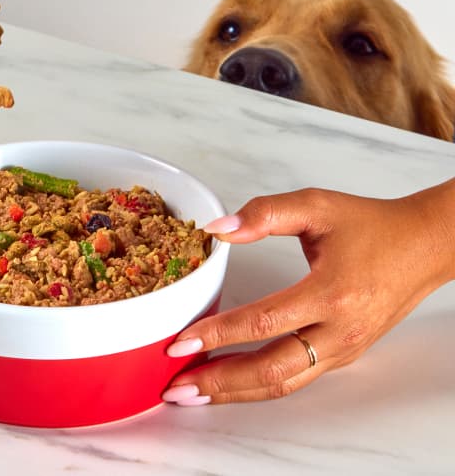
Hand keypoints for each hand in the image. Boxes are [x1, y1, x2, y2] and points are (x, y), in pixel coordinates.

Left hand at [162, 180, 454, 404]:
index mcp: (331, 293)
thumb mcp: (316, 205)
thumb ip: (265, 214)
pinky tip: (233, 381)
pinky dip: (260, 385)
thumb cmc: (370, 225)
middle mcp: (339, 331)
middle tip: (176, 385)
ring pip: (284, 383)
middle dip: (219, 382)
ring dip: (236, 392)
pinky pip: (297, 378)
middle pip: (271, 370)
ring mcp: (344, 349)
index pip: (262, 322)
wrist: (422, 246)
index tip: (179, 342)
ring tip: (195, 393)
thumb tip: (218, 230)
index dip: (217, 334)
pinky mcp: (344, 354)